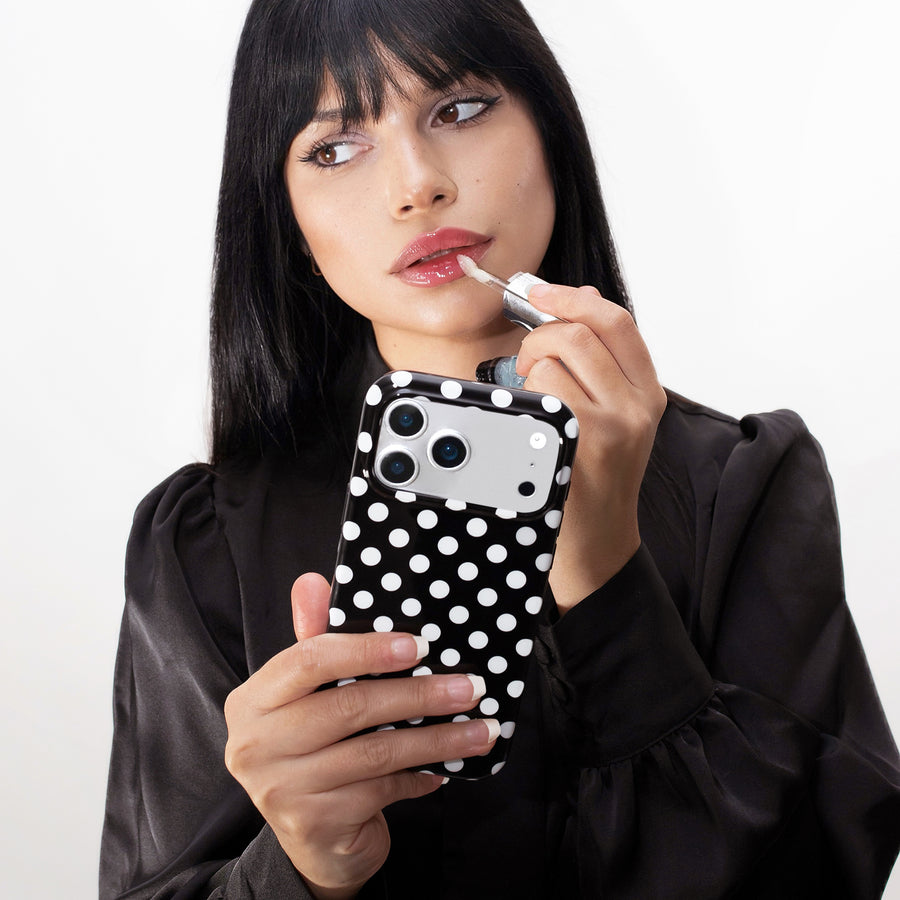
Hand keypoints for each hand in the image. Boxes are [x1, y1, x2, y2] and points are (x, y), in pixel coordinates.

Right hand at [224, 573, 497, 898]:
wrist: (312, 839)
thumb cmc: (314, 749)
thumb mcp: (310, 695)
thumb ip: (315, 639)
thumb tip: (312, 582)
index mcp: (254, 700)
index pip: (308, 660)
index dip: (366, 649)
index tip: (419, 646)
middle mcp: (255, 745)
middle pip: (349, 707)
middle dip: (418, 694)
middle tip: (469, 687)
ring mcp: (280, 790)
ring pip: (374, 753)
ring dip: (436, 739)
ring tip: (479, 730)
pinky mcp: (311, 825)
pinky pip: (380, 791)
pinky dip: (418, 776)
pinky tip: (444, 768)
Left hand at [515, 284, 666, 611]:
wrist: (600, 541)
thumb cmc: (597, 477)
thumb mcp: (616, 417)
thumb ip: (600, 364)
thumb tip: (574, 301)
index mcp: (647, 392)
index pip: (616, 321)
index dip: (574, 297)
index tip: (542, 292)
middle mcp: (636, 405)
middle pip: (578, 331)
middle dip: (538, 337)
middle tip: (529, 363)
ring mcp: (611, 425)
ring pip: (553, 358)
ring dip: (529, 371)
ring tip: (533, 402)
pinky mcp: (581, 444)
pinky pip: (541, 393)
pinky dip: (525, 401)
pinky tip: (532, 424)